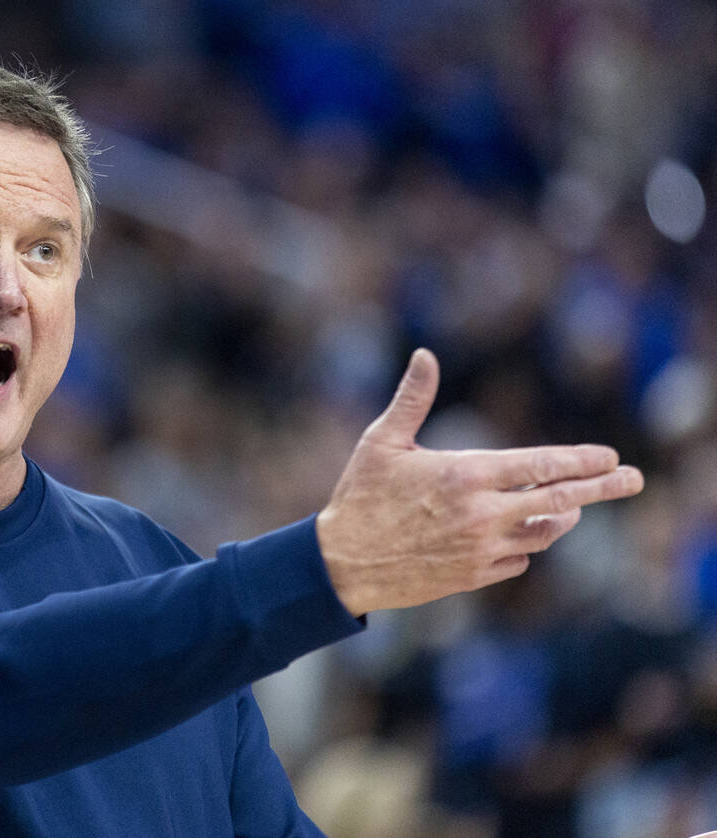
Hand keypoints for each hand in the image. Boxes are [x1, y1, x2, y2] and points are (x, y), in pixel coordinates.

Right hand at [317, 348, 643, 615]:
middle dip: (601, 488)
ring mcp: (481, 549)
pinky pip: (518, 559)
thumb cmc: (358, 496)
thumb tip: (424, 355)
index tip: (609, 456)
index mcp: (464, 475)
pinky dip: (525, 544)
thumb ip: (412, 399)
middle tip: (633, 479)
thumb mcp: (382, 442)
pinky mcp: (473, 576)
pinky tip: (521, 534)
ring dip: (563, 518)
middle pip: (559, 501)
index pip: (540, 465)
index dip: (580, 460)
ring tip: (576, 506)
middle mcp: (482, 514)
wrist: (341, 564)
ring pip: (544, 534)